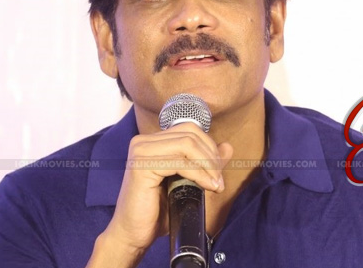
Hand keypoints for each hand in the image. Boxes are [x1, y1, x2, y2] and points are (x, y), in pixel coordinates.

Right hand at [88, 122, 232, 266]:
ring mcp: (140, 151)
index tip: (218, 171)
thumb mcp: (188, 182)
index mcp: (152, 142)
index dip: (210, 147)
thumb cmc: (158, 210)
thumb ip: (206, 163)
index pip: (190, 129)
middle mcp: (143, 142)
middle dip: (211, 156)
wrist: (134, 234)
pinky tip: (208, 186)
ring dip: (208, 165)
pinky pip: (180, 162)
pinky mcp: (141, 166)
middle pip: (191, 134)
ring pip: (187, 144)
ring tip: (216, 184)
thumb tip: (228, 147)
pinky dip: (200, 174)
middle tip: (219, 180)